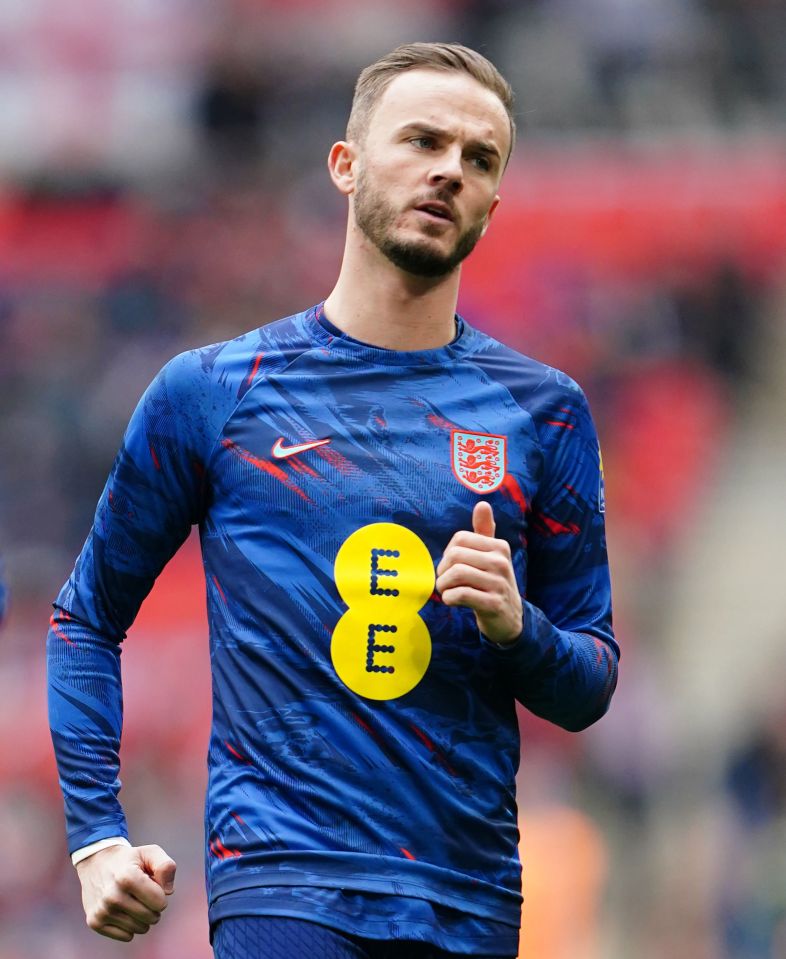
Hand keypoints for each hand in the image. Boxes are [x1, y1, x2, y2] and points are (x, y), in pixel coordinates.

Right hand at [76, 843, 175, 941]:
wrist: (96, 862)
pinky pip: (126, 936)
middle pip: (151, 918)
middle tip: (144, 893)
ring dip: (142, 917)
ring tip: (133, 900)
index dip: (161, 894)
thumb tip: (169, 892)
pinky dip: (130, 926)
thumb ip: (166, 867)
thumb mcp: (149, 853)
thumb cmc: (129, 860)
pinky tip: (123, 910)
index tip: (153, 884)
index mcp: (127, 877)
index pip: (160, 903)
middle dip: (154, 907)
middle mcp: (112, 896)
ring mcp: (102, 911)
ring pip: (140, 929)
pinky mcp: (95, 922)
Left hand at [436, 502, 522, 645]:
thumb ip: (485, 531)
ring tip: (447, 591)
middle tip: (446, 581)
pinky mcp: (493, 604)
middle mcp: (501, 562)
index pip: (459, 538)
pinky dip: (449, 598)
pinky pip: (460, 594)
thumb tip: (482, 504)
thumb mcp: (491, 556)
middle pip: (455, 555)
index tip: (451, 566)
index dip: (448, 552)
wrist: (510, 619)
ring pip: (456, 574)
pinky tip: (452, 601)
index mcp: (499, 547)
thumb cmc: (493, 583)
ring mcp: (499, 584)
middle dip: (442, 570)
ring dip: (444, 585)